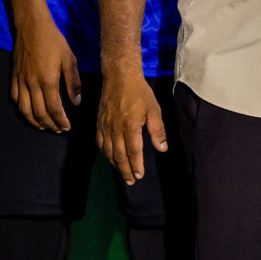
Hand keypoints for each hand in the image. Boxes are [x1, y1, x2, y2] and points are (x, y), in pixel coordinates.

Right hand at [10, 17, 80, 131]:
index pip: (54, 109)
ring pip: (24, 110)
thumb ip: (73, 83)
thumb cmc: (54, 42)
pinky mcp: (13, 77)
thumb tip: (77, 102)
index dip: (60, 121)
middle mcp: (32, 85)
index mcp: (48, 81)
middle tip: (58, 130)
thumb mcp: (70, 60)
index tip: (67, 127)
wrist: (32, 28)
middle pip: (39, 113)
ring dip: (34, 121)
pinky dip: (21, 109)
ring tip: (43, 126)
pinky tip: (29, 112)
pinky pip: (15, 98)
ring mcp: (20, 82)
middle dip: (49, 124)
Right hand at [96, 68, 166, 183]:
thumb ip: (157, 130)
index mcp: (130, 126)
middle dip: (125, 170)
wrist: (119, 78)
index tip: (139, 176)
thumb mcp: (154, 109)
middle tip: (130, 181)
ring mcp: (105, 127)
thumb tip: (162, 148)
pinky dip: (105, 154)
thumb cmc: (140, 93)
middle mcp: (115, 129)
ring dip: (115, 164)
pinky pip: (100, 143)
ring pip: (108, 151)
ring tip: (122, 174)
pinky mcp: (99, 123)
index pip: (133, 151)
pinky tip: (110, 158)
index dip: (136, 165)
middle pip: (119, 155)